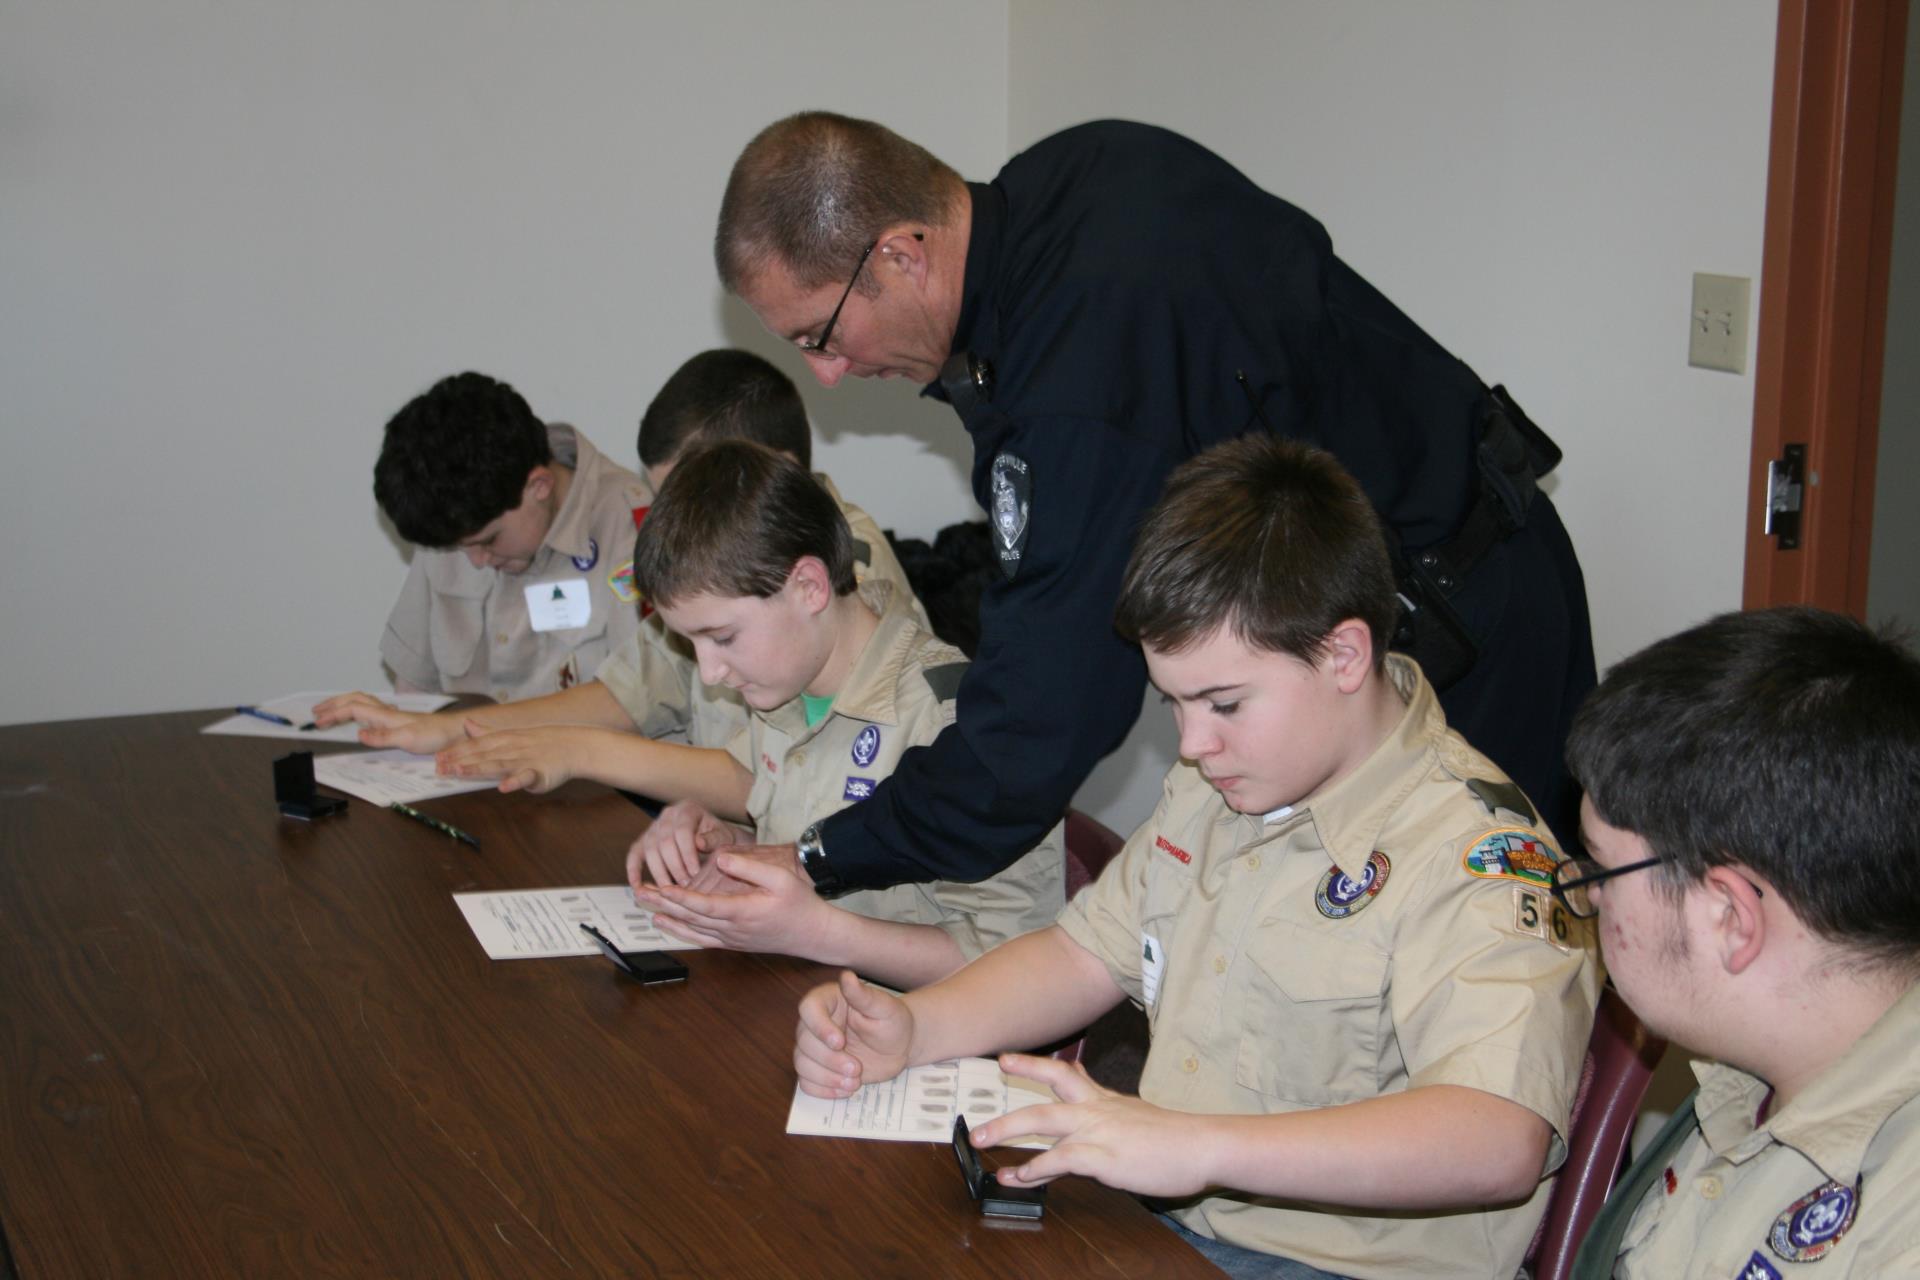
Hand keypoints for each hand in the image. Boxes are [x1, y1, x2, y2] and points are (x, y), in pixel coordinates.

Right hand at [311, 692, 458, 752]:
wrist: (454, 731)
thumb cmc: (435, 734)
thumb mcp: (408, 739)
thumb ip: (383, 737)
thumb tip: (359, 734)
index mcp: (385, 715)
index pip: (352, 709)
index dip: (333, 713)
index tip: (318, 721)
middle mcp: (386, 712)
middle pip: (353, 700)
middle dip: (333, 704)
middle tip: (316, 713)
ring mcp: (391, 715)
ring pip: (361, 703)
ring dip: (342, 705)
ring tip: (329, 713)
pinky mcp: (396, 721)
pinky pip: (369, 710)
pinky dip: (355, 711)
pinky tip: (356, 719)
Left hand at [437, 721, 577, 792]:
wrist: (574, 746)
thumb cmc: (543, 743)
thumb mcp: (513, 734)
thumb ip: (488, 732)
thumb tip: (467, 724)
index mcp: (504, 740)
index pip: (476, 745)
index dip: (456, 752)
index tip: (438, 759)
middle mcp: (511, 748)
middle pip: (482, 755)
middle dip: (460, 761)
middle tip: (440, 769)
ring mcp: (524, 760)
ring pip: (499, 765)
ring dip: (479, 768)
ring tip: (461, 772)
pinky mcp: (540, 773)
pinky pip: (526, 778)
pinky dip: (515, 782)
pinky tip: (503, 788)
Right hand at [626, 801, 747, 890]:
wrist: (713, 839)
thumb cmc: (719, 839)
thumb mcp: (723, 837)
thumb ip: (713, 840)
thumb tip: (698, 843)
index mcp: (688, 809)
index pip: (683, 831)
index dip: (687, 854)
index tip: (695, 873)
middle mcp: (667, 815)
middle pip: (664, 841)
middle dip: (674, 866)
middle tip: (685, 885)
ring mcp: (654, 827)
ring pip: (649, 849)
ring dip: (659, 872)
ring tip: (670, 890)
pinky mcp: (644, 840)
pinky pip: (634, 854)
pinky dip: (633, 870)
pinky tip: (638, 886)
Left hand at [633, 846, 830, 954]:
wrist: (812, 934)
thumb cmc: (799, 904)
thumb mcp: (781, 878)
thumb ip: (749, 868)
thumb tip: (721, 859)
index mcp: (742, 912)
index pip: (703, 905)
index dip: (680, 897)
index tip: (661, 888)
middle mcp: (732, 929)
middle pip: (691, 917)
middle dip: (664, 904)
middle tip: (642, 892)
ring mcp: (731, 939)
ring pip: (692, 929)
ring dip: (668, 917)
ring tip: (647, 906)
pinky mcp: (732, 942)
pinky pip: (701, 938)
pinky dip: (681, 931)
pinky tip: (667, 923)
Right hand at [793, 969, 912, 1097]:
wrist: (900, 1046)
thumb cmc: (892, 1021)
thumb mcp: (884, 1007)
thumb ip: (863, 995)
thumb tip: (846, 976)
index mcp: (829, 1001)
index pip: (808, 1009)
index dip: (819, 1027)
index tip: (839, 1042)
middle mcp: (817, 1024)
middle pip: (803, 1042)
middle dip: (830, 1060)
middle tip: (857, 1069)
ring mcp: (816, 1048)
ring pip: (801, 1064)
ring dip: (826, 1078)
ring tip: (854, 1082)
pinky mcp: (819, 1069)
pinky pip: (806, 1082)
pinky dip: (823, 1090)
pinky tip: (845, 1089)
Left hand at [967, 1053, 1213, 1197]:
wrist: (1202, 1145)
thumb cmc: (1173, 1136)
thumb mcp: (1134, 1110)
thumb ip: (1106, 1100)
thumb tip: (1083, 1079)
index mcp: (1103, 1099)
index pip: (1062, 1073)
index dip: (1031, 1065)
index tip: (1004, 1060)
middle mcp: (1096, 1109)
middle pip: (1045, 1092)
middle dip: (1007, 1106)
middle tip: (979, 1118)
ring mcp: (1098, 1130)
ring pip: (1043, 1120)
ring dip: (1007, 1130)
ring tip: (982, 1142)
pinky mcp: (1105, 1156)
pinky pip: (1061, 1158)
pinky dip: (1036, 1168)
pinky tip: (1020, 1176)